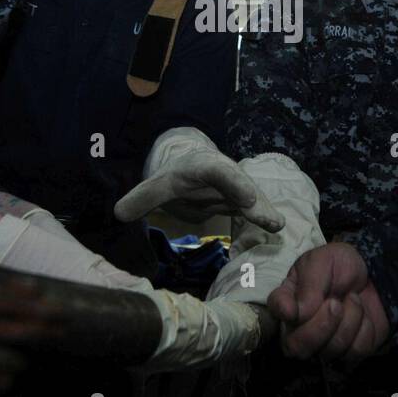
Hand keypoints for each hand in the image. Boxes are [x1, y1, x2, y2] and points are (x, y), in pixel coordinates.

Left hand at [114, 147, 284, 231]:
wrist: (194, 163)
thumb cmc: (175, 174)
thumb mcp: (156, 183)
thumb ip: (141, 197)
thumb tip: (119, 213)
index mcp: (204, 166)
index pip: (218, 171)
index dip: (233, 183)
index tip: (247, 196)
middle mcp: (226, 174)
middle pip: (242, 185)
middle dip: (255, 200)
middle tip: (269, 217)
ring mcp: (237, 188)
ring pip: (254, 199)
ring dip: (265, 212)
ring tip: (278, 226)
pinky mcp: (244, 202)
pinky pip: (257, 211)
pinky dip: (266, 220)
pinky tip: (278, 233)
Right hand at [267, 242, 387, 363]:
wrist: (373, 273)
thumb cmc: (340, 265)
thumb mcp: (322, 261)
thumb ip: (309, 284)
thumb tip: (296, 314)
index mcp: (289, 301)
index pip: (275, 309)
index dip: (282, 312)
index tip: (292, 310)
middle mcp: (299, 328)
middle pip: (296, 346)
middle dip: (321, 325)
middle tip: (336, 302)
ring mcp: (323, 344)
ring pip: (329, 351)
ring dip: (348, 320)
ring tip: (353, 299)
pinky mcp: (348, 352)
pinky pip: (354, 351)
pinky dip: (363, 329)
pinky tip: (363, 316)